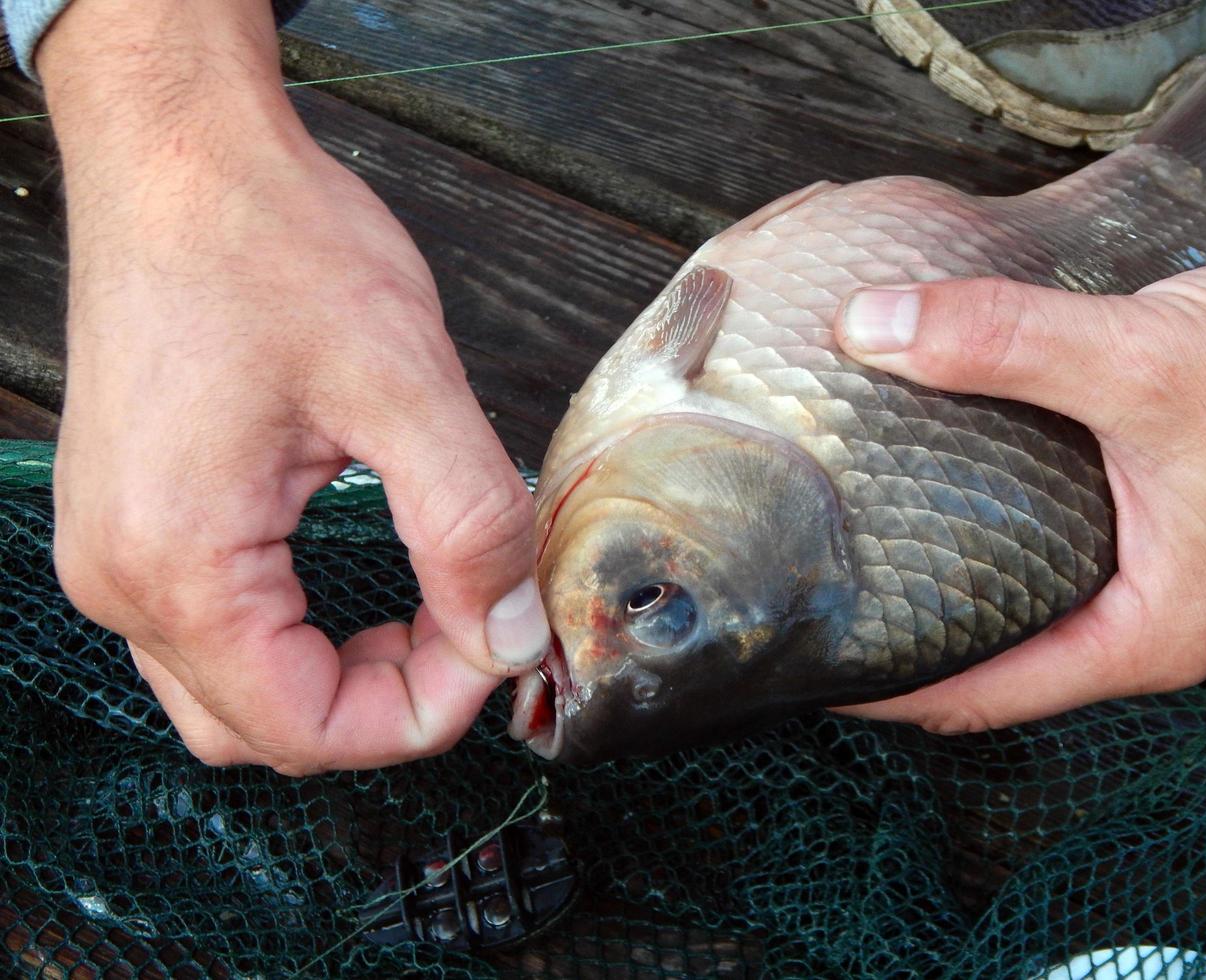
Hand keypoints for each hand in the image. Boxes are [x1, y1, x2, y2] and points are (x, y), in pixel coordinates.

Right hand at [42, 0, 548, 773]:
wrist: (181, 157)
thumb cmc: (273, 246)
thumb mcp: (405, 385)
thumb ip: (469, 527)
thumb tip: (512, 635)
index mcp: (179, 566)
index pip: (308, 729)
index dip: (424, 713)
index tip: (502, 643)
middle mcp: (122, 582)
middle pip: (267, 730)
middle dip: (385, 703)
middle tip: (473, 627)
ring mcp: (115, 554)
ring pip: (238, 693)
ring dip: (343, 676)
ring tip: (432, 608)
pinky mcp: (134, 523)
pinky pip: (215, 634)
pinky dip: (300, 639)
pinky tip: (367, 588)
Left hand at [831, 260, 1205, 732]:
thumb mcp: (1143, 363)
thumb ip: (1007, 343)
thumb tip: (873, 329)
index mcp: (1144, 636)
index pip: (980, 698)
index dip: (885, 692)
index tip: (805, 668)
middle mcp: (1139, 619)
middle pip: (989, 651)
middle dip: (900, 627)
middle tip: (811, 590)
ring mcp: (1144, 573)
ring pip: (1014, 592)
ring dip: (939, 565)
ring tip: (847, 533)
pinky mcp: (1144, 520)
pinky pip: (1040, 536)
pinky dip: (983, 515)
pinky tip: (932, 470)